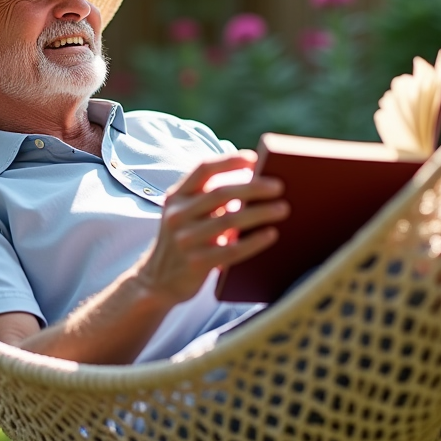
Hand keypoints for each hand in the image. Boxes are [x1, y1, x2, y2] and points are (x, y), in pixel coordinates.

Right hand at [136, 151, 287, 305]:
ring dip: (260, 212)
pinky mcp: (195, 263)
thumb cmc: (184, 241)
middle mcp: (177, 215)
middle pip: (221, 193)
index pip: (203, 169)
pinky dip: (253, 241)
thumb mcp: (186, 214)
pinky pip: (231, 250)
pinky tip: (271, 234)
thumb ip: (209, 199)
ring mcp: (185, 240)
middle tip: (279, 187)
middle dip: (253, 188)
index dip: (229, 161)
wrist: (157, 281)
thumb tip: (254, 182)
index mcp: (176, 196)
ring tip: (282, 208)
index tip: (255, 158)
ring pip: (229, 221)